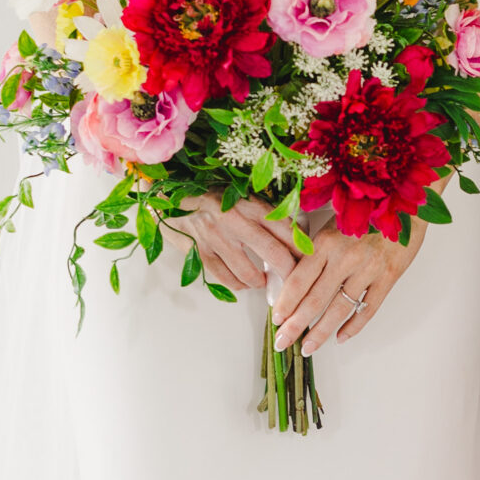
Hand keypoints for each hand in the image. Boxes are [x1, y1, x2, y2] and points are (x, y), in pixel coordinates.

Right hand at [169, 194, 297, 295]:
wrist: (168, 198)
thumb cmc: (210, 197)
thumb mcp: (242, 195)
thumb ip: (268, 211)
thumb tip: (299, 230)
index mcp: (249, 203)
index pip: (287, 229)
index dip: (303, 248)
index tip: (310, 259)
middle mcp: (234, 220)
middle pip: (275, 253)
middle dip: (290, 272)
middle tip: (295, 279)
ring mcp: (216, 238)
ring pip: (250, 273)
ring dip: (262, 281)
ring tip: (264, 280)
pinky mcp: (200, 252)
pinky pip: (227, 279)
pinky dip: (240, 285)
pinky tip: (244, 281)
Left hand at [271, 220, 425, 355]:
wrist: (407, 204)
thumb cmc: (367, 211)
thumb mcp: (334, 222)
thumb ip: (314, 248)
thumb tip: (289, 275)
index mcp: (326, 242)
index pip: (298, 280)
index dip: (285, 303)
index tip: (276, 319)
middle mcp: (345, 257)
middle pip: (314, 300)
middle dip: (295, 326)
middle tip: (282, 343)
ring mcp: (368, 269)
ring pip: (339, 309)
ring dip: (321, 332)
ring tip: (308, 348)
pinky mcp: (388, 277)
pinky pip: (368, 309)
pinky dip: (354, 326)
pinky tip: (341, 337)